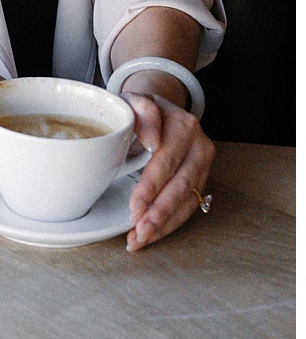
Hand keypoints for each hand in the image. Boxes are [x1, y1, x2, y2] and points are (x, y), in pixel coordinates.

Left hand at [122, 91, 214, 251]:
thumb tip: (152, 140)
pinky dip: (169, 224)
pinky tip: (152, 234)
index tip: (135, 206)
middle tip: (139, 232)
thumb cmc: (141, 107)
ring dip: (163, 224)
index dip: (151, 186)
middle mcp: (200, 148)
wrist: (160, 107)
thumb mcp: (135, 99)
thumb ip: (142, 109)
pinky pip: (188, 207)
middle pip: (180, 186)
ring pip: (186, 201)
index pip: (167, 161)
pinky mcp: (200, 182)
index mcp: (184, 126)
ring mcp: (203, 167)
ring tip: (140, 239)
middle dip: (159, 213)